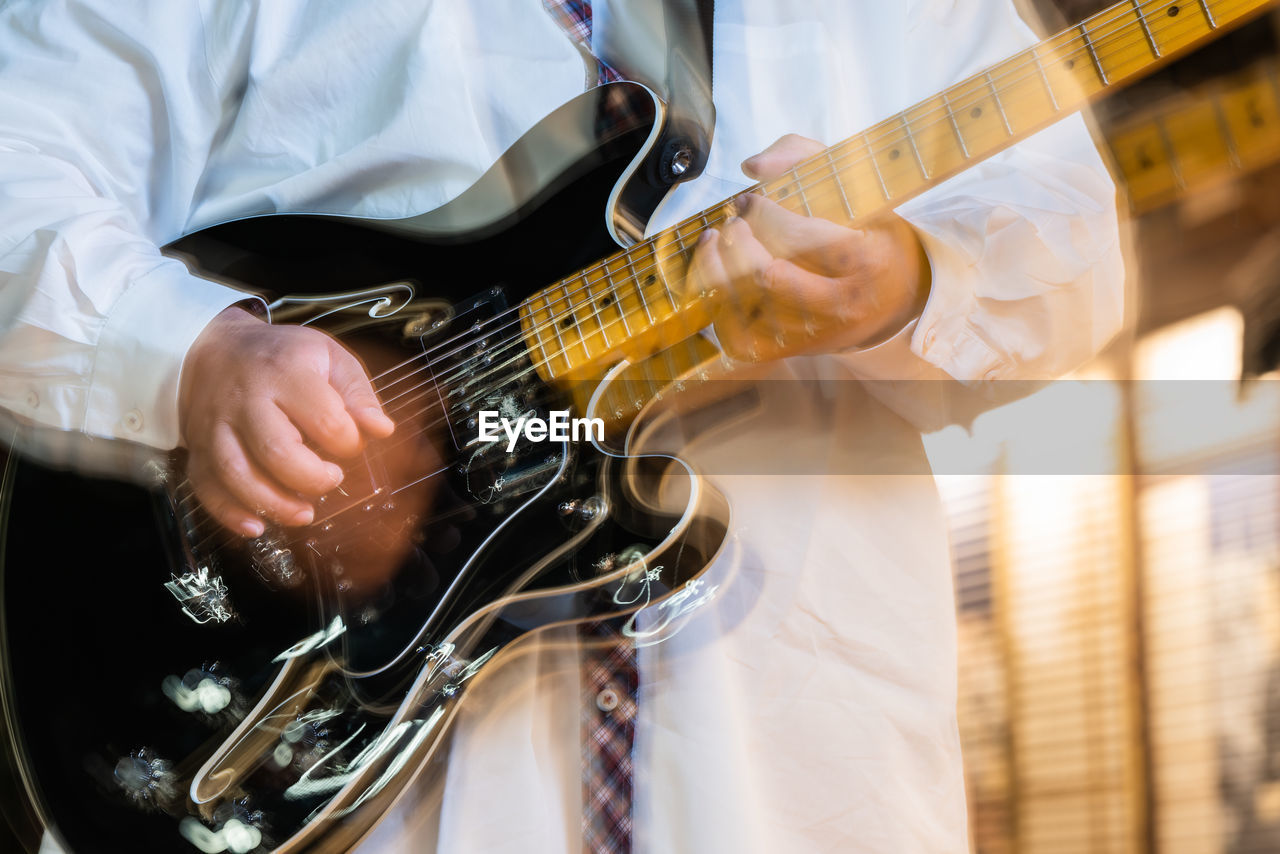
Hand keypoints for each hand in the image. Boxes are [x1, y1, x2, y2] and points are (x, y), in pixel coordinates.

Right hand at [179, 307, 394, 536]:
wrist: (212, 349)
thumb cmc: (279, 357)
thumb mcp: (328, 357)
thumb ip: (358, 394)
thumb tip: (382, 429)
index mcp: (286, 373)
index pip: (325, 419)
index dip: (348, 443)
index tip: (350, 445)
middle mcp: (247, 400)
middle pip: (277, 451)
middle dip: (312, 479)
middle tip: (331, 479)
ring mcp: (216, 425)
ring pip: (237, 474)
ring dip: (274, 504)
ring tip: (303, 513)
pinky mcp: (198, 447)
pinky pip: (206, 486)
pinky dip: (230, 513)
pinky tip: (257, 525)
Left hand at [688, 134, 930, 360]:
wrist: (905, 292)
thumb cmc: (874, 231)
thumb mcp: (857, 183)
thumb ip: (803, 157)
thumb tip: (751, 167)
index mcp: (867, 261)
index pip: (799, 238)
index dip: (762, 214)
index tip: (748, 200)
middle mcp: (842, 305)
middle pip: (768, 277)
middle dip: (737, 242)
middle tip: (731, 223)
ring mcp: (817, 334)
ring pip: (748, 312)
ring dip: (718, 272)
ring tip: (715, 244)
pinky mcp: (796, 351)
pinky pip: (742, 340)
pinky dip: (720, 311)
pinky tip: (719, 281)